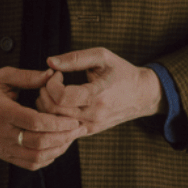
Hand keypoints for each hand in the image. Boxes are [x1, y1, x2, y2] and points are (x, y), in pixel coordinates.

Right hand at [0, 66, 83, 169]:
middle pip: (38, 143)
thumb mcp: (1, 77)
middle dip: (63, 137)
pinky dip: (46, 159)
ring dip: (58, 150)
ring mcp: (1, 147)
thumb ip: (28, 76)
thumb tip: (53, 74)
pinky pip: (28, 164)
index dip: (58, 123)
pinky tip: (57, 147)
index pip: (34, 122)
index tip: (74, 118)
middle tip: (80, 128)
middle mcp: (0, 133)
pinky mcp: (2, 155)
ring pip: (35, 158)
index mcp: (1, 111)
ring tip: (71, 138)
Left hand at [37, 47, 165, 137]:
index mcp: (98, 94)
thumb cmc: (121, 72)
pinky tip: (59, 104)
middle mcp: (94, 114)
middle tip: (50, 82)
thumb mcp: (103, 57)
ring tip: (53, 92)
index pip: (61, 97)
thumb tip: (50, 62)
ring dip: (47, 106)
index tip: (56, 73)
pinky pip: (64, 130)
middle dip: (44, 93)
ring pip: (55, 123)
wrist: (142, 95)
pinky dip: (55, 118)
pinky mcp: (90, 131)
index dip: (51, 83)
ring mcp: (92, 125)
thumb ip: (76, 58)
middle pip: (54, 111)